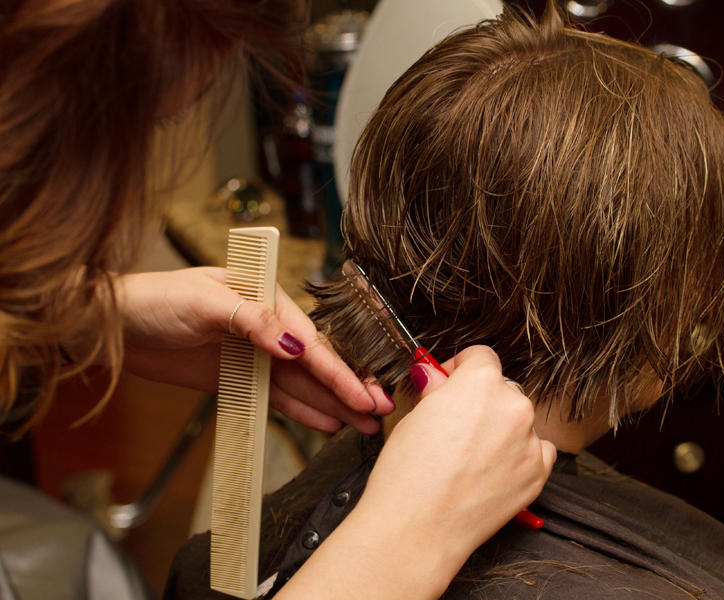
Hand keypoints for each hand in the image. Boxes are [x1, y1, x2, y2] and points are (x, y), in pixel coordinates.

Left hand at [115, 268, 392, 432]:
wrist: (111, 328)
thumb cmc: (154, 300)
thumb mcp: (204, 302)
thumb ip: (252, 320)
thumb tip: (294, 343)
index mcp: (264, 298)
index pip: (309, 340)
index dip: (337, 369)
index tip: (361, 392)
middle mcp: (265, 327)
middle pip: (314, 363)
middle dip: (347, 388)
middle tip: (378, 412)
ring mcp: (252, 355)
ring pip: (301, 384)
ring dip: (331, 404)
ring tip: (362, 425)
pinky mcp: (236, 378)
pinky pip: (275, 398)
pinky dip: (301, 411)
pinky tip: (326, 423)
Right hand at [365, 345, 555, 554]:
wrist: (417, 528)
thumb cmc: (407, 474)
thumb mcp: (413, 416)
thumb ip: (436, 391)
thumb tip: (437, 376)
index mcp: (481, 381)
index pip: (481, 357)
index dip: (461, 369)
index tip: (450, 383)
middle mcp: (513, 405)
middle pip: (502, 389)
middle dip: (482, 402)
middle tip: (456, 427)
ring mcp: (530, 440)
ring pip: (519, 421)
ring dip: (502, 429)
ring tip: (470, 457)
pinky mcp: (538, 473)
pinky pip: (537, 450)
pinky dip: (520, 456)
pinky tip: (492, 471)